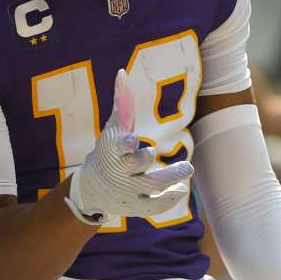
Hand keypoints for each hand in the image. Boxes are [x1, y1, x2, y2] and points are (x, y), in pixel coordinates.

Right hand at [65, 69, 192, 223]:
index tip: (132, 139)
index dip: (123, 144)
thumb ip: (120, 102)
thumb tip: (122, 73)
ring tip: (187, 169)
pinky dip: (167, 200)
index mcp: (110, 151)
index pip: (114, 147)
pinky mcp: (133, 206)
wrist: (93, 187)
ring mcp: (125, 191)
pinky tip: (179, 189)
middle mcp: (118, 172)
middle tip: (183, 161)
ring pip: (149, 188)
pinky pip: (152, 207)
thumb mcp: (113, 127)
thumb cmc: (109, 150)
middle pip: (136, 167)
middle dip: (155, 161)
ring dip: (170, 179)